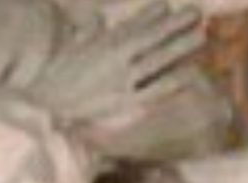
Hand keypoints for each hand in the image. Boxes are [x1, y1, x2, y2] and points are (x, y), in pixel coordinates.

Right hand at [33, 4, 208, 130]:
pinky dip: (175, 79)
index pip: (132, 25)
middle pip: (152, 37)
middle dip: (175, 24)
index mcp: (102, 43)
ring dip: (181, 46)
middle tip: (196, 13)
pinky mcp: (128, 103)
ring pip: (159, 60)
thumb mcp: (70, 48)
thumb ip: (87, 31)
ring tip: (201, 36)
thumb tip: (97, 19)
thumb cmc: (54, 78)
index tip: (166, 6)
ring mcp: (124, 81)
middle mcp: (116, 59)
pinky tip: (192, 73)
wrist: (46, 108)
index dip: (151, 14)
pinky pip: (157, 89)